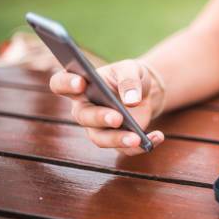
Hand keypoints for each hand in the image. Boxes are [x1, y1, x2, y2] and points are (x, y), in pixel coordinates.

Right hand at [49, 59, 164, 154]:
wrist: (145, 92)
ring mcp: (98, 128)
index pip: (60, 83)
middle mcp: (84, 109)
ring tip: (137, 139)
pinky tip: (157, 137)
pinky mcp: (116, 141)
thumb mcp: (131, 69)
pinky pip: (125, 149)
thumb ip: (129, 80)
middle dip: (100, 118)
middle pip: (83, 116)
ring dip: (118, 140)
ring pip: (100, 139)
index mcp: (81, 84)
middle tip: (117, 118)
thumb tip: (131, 101)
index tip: (80, 83)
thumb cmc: (129, 77)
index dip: (66, 84)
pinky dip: (142, 146)